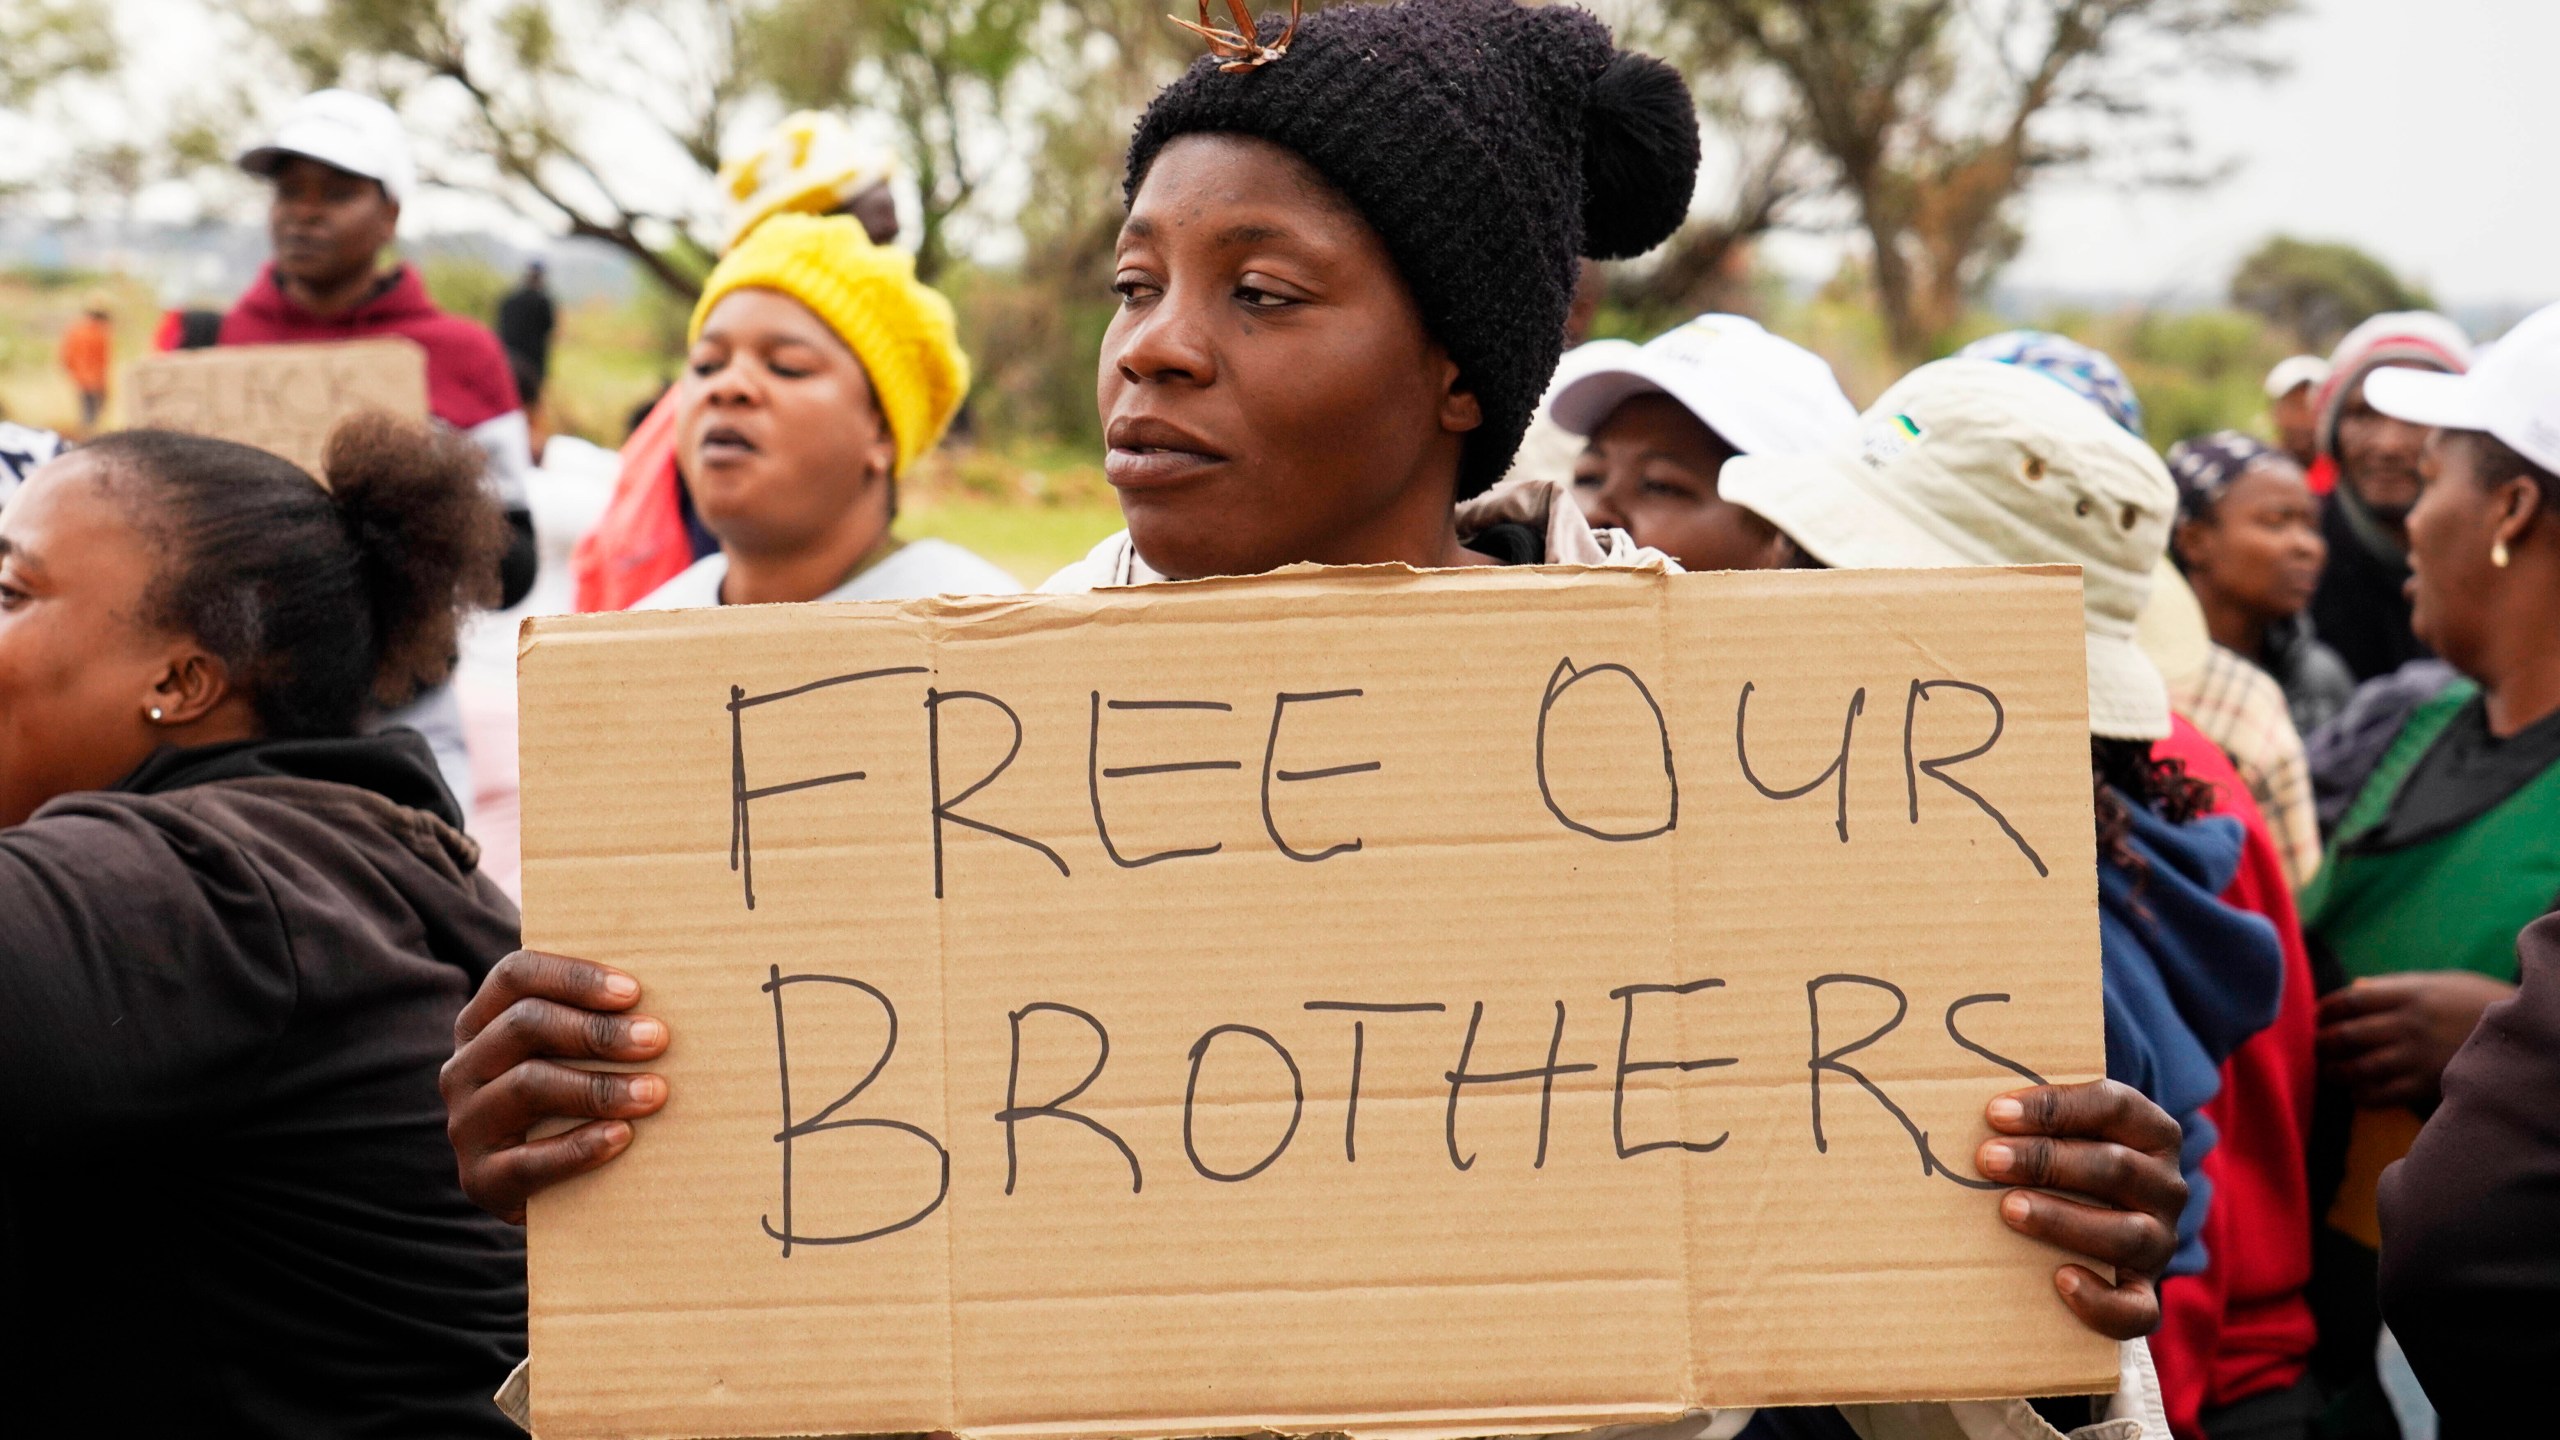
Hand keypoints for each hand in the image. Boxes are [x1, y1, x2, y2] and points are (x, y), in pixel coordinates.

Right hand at [442, 950, 672, 1223]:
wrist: (556, 1197)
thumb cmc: (575, 1104)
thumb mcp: (572, 1057)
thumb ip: (597, 1022)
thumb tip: (671, 996)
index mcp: (483, 1022)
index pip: (517, 976)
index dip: (574, 977)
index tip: (634, 992)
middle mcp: (464, 1067)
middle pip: (525, 1025)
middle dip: (598, 1031)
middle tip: (658, 1039)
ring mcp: (466, 1124)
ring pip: (527, 1086)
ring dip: (599, 1087)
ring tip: (654, 1092)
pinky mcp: (481, 1179)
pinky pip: (529, 1160)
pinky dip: (581, 1146)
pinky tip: (623, 1137)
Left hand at [1974, 1079, 2184, 1340]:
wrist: (2089, 1232)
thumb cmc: (2061, 1162)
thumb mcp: (2060, 1130)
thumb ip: (2032, 1117)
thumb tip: (1970, 1106)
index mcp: (2151, 1132)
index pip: (2114, 1106)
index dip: (2056, 1107)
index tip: (1996, 1113)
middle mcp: (2165, 1186)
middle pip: (2116, 1167)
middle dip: (2046, 1161)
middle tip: (1987, 1160)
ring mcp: (2160, 1242)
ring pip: (2127, 1234)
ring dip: (2063, 1219)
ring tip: (2009, 1209)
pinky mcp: (2144, 1291)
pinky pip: (2138, 1309)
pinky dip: (2101, 1301)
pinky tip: (2060, 1280)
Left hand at [2316, 970, 2514, 1108]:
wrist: (2519, 1032)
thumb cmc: (2474, 1003)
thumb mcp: (2438, 984)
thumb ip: (2396, 988)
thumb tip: (2356, 991)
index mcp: (2409, 994)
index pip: (2350, 1001)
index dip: (2324, 1010)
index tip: (2314, 1017)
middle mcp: (2409, 1024)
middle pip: (2347, 1035)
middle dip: (2323, 1043)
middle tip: (2314, 1048)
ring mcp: (2417, 1056)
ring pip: (2358, 1068)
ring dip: (2336, 1072)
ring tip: (2329, 1071)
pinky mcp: (2427, 1084)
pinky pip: (2381, 1094)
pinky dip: (2361, 1095)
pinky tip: (2357, 1091)